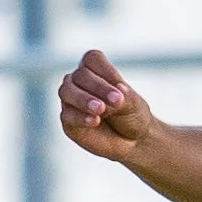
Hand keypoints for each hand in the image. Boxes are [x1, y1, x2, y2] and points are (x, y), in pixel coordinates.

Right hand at [59, 48, 153, 162]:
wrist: (133, 141)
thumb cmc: (132, 115)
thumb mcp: (134, 104)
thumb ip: (125, 96)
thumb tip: (117, 90)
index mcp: (95, 69)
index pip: (92, 60)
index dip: (106, 72)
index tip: (121, 87)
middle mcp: (79, 81)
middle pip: (80, 75)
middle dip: (98, 87)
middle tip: (116, 100)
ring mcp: (71, 100)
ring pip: (67, 92)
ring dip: (84, 99)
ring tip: (101, 109)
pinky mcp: (68, 120)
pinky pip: (67, 115)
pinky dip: (80, 117)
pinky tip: (94, 121)